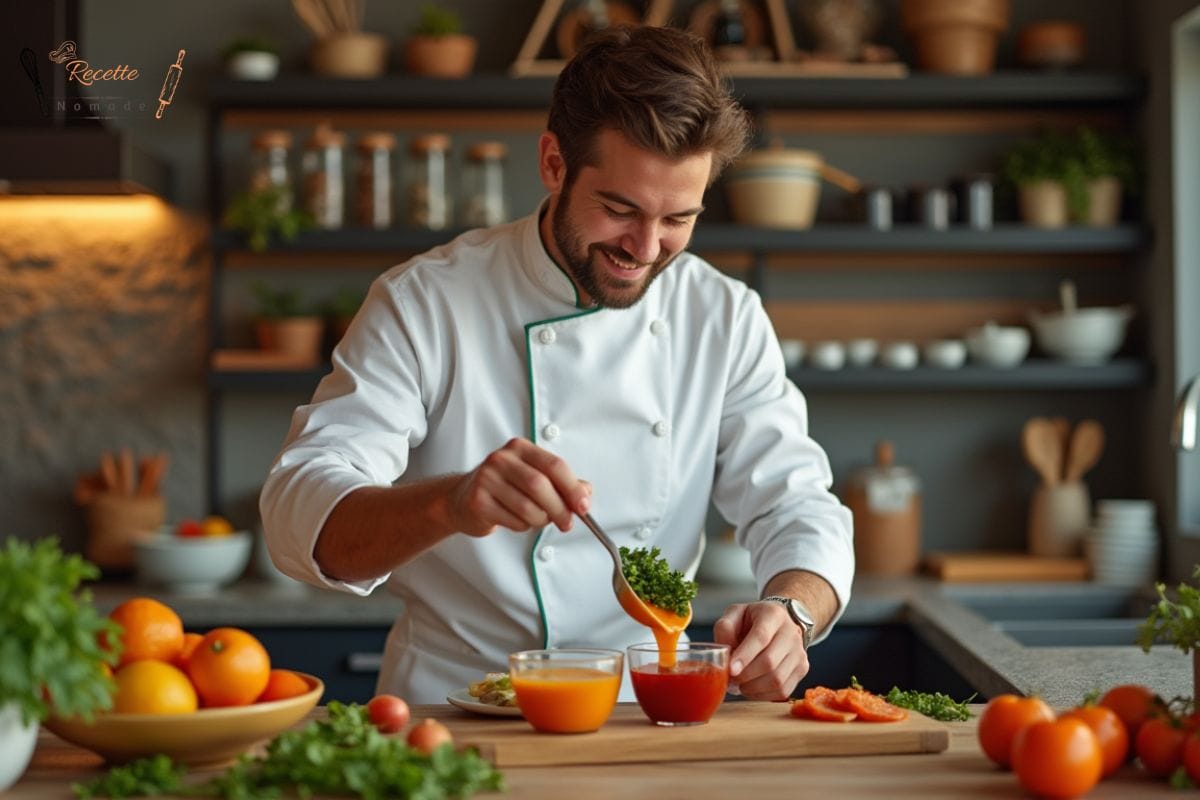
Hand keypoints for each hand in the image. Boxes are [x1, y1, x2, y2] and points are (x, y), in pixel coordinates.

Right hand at [449, 437, 591, 536]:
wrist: (461, 499)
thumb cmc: (503, 488)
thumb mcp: (533, 477)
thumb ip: (561, 484)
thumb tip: (585, 493)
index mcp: (520, 448)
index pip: (554, 465)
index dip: (572, 488)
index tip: (584, 506)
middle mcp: (501, 459)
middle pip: (540, 486)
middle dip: (559, 509)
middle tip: (567, 522)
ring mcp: (486, 479)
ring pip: (528, 507)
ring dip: (540, 520)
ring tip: (537, 519)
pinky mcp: (478, 501)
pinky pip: (514, 521)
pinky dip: (523, 526)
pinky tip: (517, 520)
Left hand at [713, 600, 808, 700]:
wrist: (777, 625)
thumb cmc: (752, 620)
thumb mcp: (735, 614)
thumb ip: (725, 629)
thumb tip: (724, 655)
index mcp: (773, 614)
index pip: (761, 637)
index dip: (745, 656)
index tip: (731, 669)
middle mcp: (791, 632)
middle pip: (769, 662)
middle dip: (745, 675)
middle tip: (730, 679)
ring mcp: (800, 652)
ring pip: (777, 680)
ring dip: (752, 687)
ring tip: (738, 684)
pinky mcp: (802, 669)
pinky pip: (782, 690)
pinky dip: (762, 695)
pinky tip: (751, 688)